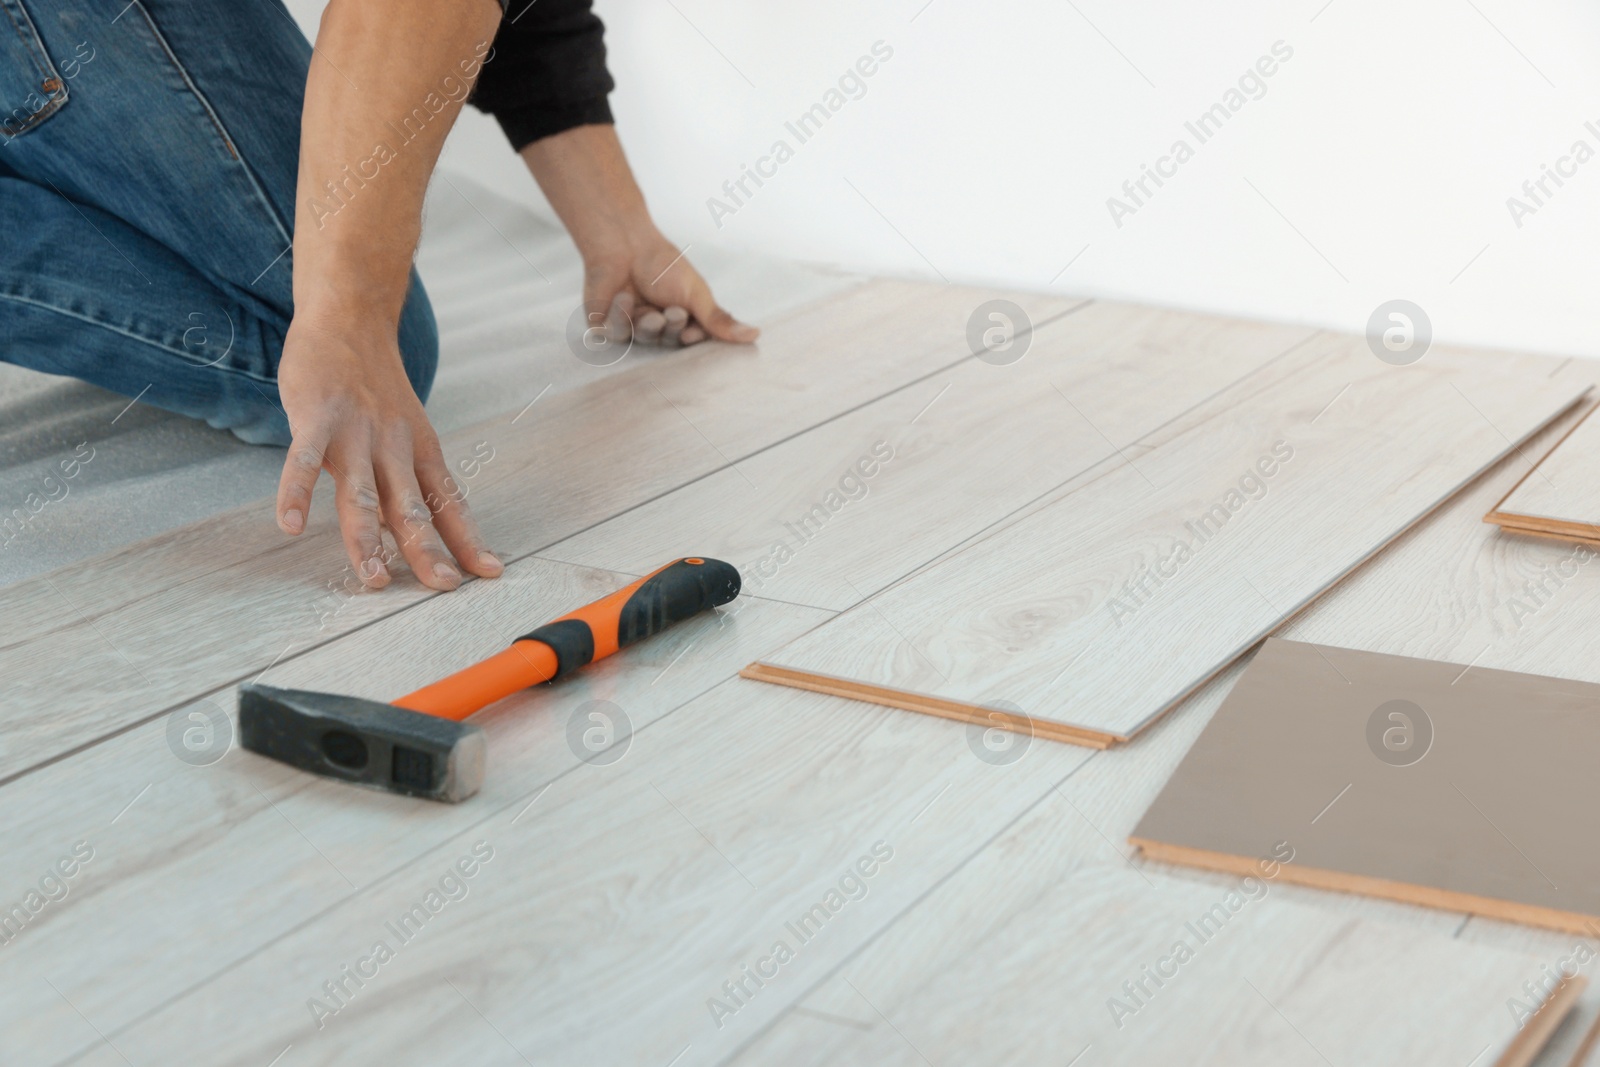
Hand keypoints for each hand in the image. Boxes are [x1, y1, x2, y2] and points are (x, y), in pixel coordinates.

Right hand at [273, 316, 502, 590]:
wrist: (350, 317)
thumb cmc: (376, 385)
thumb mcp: (405, 433)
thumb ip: (402, 483)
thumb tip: (403, 535)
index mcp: (420, 452)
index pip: (449, 503)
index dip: (468, 539)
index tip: (488, 573)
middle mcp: (395, 446)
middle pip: (413, 507)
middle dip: (427, 550)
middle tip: (442, 586)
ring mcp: (355, 432)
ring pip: (363, 493)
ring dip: (368, 538)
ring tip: (373, 577)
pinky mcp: (315, 416)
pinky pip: (304, 460)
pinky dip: (296, 493)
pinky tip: (290, 525)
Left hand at [583, 226, 759, 347]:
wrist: (624, 242)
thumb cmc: (661, 264)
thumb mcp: (696, 292)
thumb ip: (719, 319)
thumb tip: (756, 334)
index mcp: (680, 320)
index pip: (691, 341)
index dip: (690, 339)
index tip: (692, 332)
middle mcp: (656, 327)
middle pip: (667, 342)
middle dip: (671, 328)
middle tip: (672, 311)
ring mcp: (630, 327)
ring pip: (641, 340)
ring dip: (647, 325)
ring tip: (648, 308)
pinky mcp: (605, 325)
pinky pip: (615, 334)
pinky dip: (621, 315)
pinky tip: (623, 297)